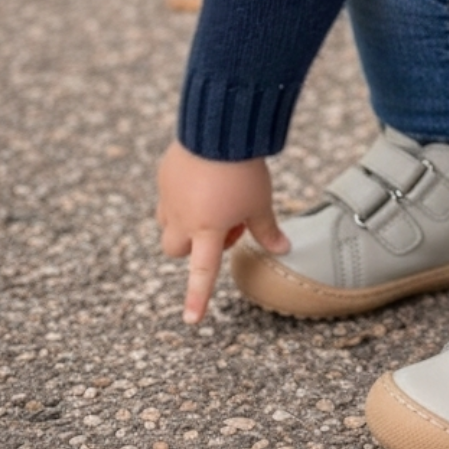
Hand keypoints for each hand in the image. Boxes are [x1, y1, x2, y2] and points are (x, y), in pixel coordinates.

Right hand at [156, 141, 289, 324]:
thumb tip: (283, 249)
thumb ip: (268, 230)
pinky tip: (205, 175)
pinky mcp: (165, 175)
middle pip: (175, 249)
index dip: (198, 297)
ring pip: (167, 223)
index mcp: (208, 229)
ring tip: (212, 201)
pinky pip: (169, 194)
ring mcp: (170, 196)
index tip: (191, 320)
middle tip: (223, 226)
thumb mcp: (261, 202)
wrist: (220, 128)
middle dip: (192, 246)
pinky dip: (182, 195)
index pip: (202, 272)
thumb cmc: (244, 169)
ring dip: (184, 223)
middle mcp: (183, 217)